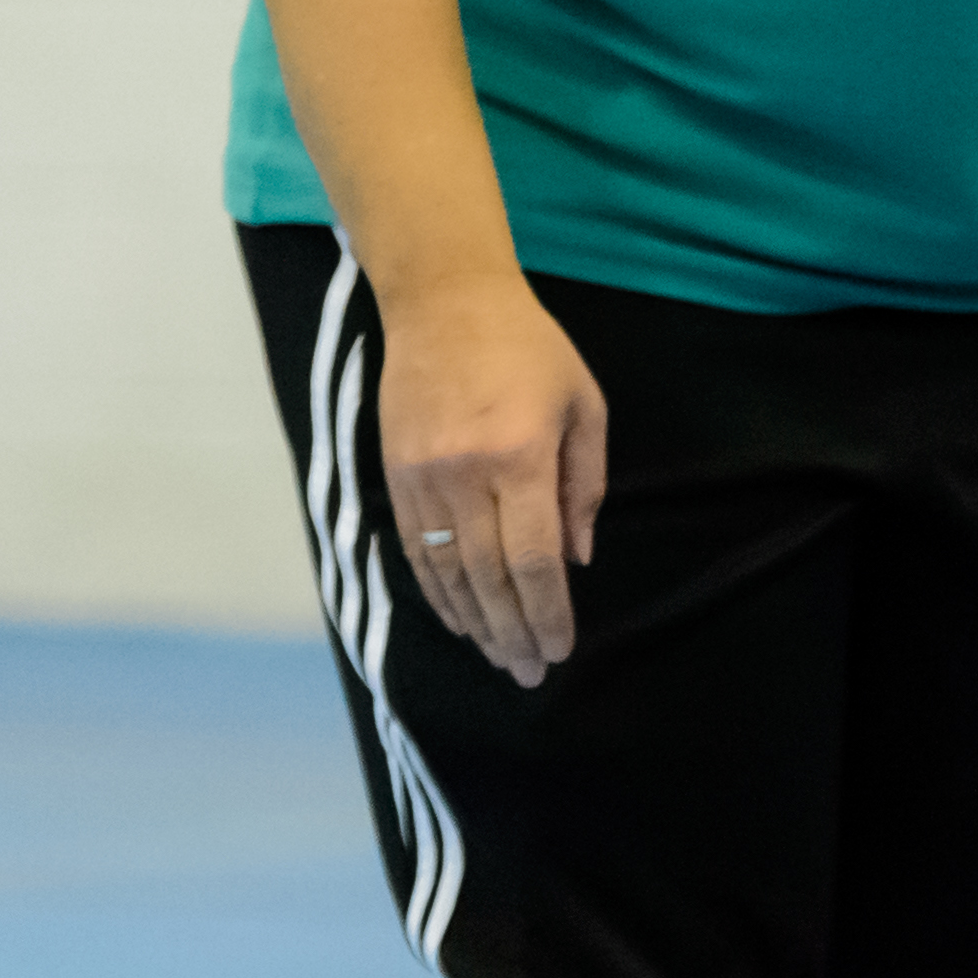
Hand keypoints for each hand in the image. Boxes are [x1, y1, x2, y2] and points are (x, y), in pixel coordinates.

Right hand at [373, 276, 605, 689]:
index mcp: (518, 459)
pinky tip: (458, 618)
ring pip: (447, 574)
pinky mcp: (394, 479)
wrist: (444, 304)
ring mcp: (421, 482)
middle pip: (488, 579)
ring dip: (475, 624)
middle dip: (513, 633)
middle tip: (530, 672)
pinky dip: (437, 593)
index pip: (534, 560)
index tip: (560, 649)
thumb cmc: (530, 349)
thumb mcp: (583, 404)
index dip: (548, 613)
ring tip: (500, 657)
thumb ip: (583, 485)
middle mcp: (464, 479)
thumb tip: (576, 558)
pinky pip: (415, 552)